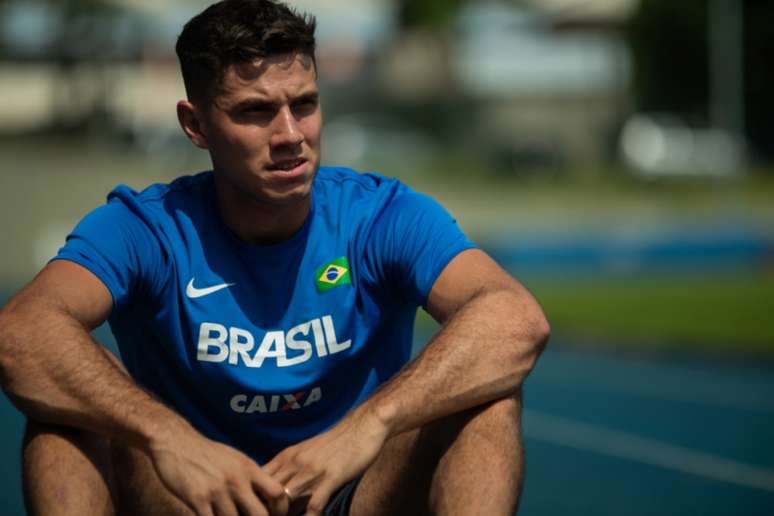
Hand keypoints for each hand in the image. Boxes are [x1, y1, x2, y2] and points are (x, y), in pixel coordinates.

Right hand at [149, 421, 289, 515]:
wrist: (175, 441)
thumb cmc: (206, 452)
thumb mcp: (234, 459)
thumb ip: (249, 476)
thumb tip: (263, 495)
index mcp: (249, 469)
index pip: (277, 492)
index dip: (280, 508)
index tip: (273, 514)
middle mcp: (237, 480)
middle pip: (260, 514)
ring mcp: (218, 491)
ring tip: (225, 514)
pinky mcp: (198, 499)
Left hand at [264, 406, 389, 515]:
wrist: (362, 424)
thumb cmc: (336, 441)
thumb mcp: (306, 450)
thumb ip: (291, 467)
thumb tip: (277, 487)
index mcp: (286, 457)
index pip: (257, 480)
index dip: (253, 498)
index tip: (256, 508)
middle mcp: (295, 463)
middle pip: (267, 492)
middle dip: (266, 509)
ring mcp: (312, 471)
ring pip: (284, 499)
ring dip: (283, 515)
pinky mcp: (331, 477)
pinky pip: (315, 505)